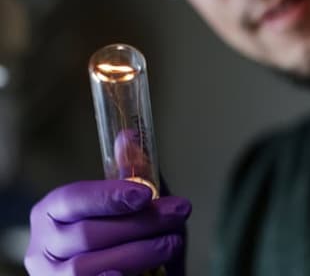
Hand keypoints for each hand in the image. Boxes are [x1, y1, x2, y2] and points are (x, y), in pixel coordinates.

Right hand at [24, 180, 190, 274]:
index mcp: (52, 211)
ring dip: (138, 253)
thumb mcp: (132, 203)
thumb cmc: (127, 236)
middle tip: (179, 213)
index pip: (73, 199)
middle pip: (88, 234)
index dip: (108, 196)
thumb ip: (130, 174)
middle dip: (140, 223)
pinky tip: (140, 274)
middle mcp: (42, 245)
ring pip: (87, 267)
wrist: (133, 273)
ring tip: (172, 242)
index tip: (145, 194)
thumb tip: (130, 136)